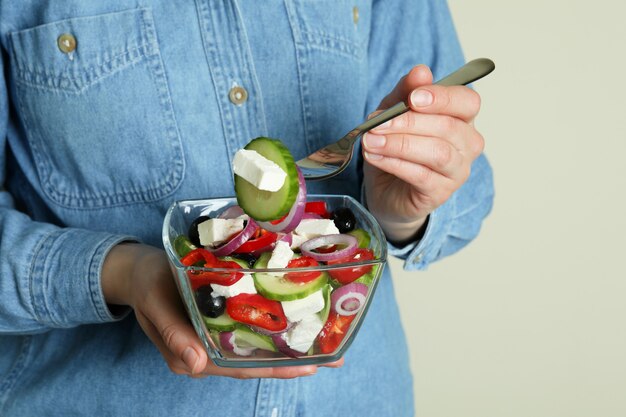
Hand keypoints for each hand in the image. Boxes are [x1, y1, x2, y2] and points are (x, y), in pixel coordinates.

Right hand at [102, 243, 342, 377]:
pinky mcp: (221, 318)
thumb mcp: (153, 304)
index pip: (240, 366)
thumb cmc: (145, 284)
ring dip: (290, 344)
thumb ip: (171, 334)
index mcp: (192, 353)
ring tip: (327, 341)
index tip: (309, 367)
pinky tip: (297, 319)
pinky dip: (275, 325)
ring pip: (257, 345)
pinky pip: (251, 326)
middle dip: (295, 361)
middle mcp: (208, 349)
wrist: (137, 269)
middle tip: (334, 358)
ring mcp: (216, 335)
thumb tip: (193, 366)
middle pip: (256, 360)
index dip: (275, 368)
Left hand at [362, 64, 484, 243]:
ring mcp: (457, 170)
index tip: (413, 98)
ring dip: (399, 144)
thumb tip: (421, 71)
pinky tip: (374, 157)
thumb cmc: (396, 147)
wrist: (387, 189)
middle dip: (408, 122)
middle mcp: (467, 143)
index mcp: (462, 118)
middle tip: (376, 123)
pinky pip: (422, 175)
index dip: (442, 98)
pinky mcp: (441, 193)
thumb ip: (406, 92)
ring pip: (437, 152)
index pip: (467, 102)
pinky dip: (395, 163)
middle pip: (448, 127)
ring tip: (371, 141)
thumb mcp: (394, 113)